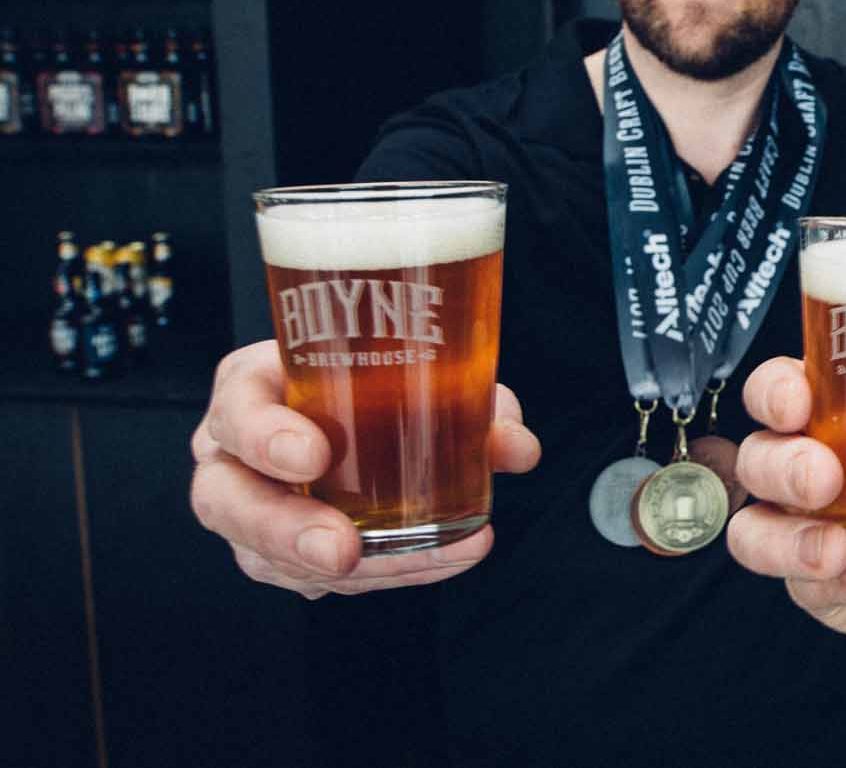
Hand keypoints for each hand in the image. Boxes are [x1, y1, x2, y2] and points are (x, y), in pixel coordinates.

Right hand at [188, 339, 541, 598]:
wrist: (357, 405)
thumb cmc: (374, 377)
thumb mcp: (418, 371)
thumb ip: (468, 399)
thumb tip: (516, 447)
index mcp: (252, 388)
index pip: (235, 407)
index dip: (264, 435)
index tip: (315, 455)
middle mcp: (233, 452)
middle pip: (226, 500)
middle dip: (285, 532)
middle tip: (342, 550)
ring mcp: (247, 509)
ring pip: (265, 556)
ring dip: (346, 569)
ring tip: (421, 562)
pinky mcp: (274, 552)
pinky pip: (308, 577)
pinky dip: (375, 577)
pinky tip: (427, 566)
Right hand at [726, 356, 845, 643]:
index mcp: (824, 419)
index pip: (775, 391)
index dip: (773, 391)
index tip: (796, 400)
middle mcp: (794, 470)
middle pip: (756, 457)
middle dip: (783, 466)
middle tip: (825, 477)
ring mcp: (793, 529)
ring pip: (753, 530)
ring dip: (789, 539)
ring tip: (836, 548)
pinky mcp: (806, 583)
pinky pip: (798, 586)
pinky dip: (830, 582)